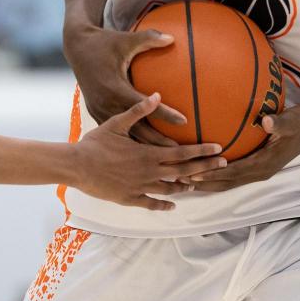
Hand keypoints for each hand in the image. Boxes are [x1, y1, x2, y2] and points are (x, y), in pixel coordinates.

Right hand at [65, 23, 186, 145]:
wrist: (76, 49)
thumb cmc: (103, 43)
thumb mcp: (124, 40)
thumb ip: (148, 39)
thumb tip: (172, 38)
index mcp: (114, 88)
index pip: (144, 106)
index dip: (164, 114)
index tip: (184, 121)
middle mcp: (107, 104)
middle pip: (137, 128)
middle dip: (158, 141)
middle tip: (181, 150)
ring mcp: (101, 112)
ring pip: (127, 135)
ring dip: (146, 146)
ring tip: (167, 157)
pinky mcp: (98, 115)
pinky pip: (118, 132)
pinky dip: (133, 142)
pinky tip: (147, 152)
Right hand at [73, 94, 226, 210]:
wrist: (76, 166)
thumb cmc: (95, 143)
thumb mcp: (117, 122)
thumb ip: (139, 110)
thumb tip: (157, 95)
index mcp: (148, 154)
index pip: (182, 153)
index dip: (202, 151)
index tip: (219, 149)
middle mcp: (148, 172)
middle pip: (183, 172)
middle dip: (204, 168)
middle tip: (223, 165)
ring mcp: (140, 188)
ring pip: (170, 189)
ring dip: (186, 187)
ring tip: (198, 184)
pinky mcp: (129, 199)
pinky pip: (151, 203)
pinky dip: (164, 205)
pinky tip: (173, 205)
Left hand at [185, 105, 299, 192]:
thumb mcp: (291, 121)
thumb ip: (278, 122)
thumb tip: (266, 122)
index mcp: (265, 164)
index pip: (233, 172)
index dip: (213, 173)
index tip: (193, 173)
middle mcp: (260, 172)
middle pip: (227, 183)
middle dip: (204, 183)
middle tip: (180, 180)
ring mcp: (259, 172)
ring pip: (228, 183)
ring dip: (208, 183)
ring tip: (185, 181)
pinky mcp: (257, 168)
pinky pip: (233, 177)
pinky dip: (217, 177)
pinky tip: (203, 171)